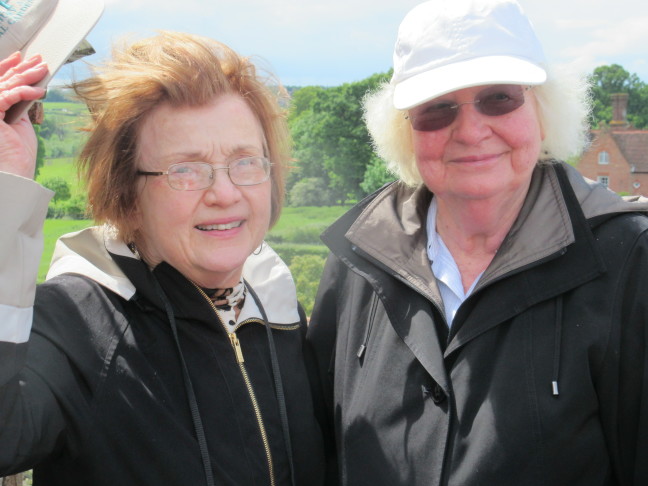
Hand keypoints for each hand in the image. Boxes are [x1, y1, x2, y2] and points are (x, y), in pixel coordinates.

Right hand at [0, 52, 47, 178]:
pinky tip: (38, 91)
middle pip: (0, 80)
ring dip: (24, 76)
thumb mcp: (20, 124)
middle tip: (37, 60)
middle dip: (20, 68)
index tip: (21, 58)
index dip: (6, 67)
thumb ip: (19, 106)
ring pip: (3, 85)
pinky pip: (6, 96)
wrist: (15, 175)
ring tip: (41, 70)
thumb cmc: (18, 155)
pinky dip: (23, 91)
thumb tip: (28, 89)